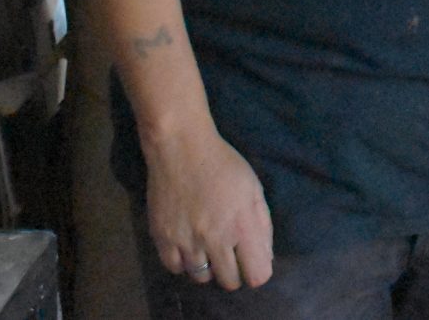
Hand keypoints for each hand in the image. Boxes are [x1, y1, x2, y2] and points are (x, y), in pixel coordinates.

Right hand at [145, 123, 274, 289]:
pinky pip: (175, 268)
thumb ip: (263, 226)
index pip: (256, 275)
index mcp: (242, 226)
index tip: (253, 262)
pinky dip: (183, 263)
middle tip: (230, 255)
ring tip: (207, 248)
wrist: (181, 147)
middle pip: (229, 281)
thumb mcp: (254, 188)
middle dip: (234, 272)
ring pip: (201, 278)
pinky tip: (188, 247)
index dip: (257, 271)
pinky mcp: (162, 238)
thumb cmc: (223, 164)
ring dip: (208, 268)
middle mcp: (214, 239)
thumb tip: (266, 258)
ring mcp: (186, 241)